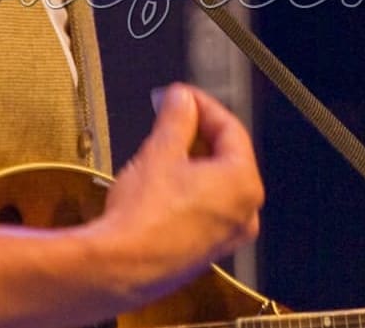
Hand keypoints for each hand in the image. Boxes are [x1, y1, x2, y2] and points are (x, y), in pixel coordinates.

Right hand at [94, 83, 263, 304]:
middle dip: (196, 131)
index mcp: (243, 184)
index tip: (180, 96)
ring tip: (161, 142)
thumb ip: (177, 117)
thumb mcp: (160, 150)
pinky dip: (187, 186)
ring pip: (214, 181)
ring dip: (190, 157)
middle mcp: (244, 213)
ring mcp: (226, 235)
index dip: (201, 105)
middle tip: (170, 114)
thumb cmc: (144, 218)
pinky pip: (204, 205)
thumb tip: (181, 100)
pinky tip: (161, 177)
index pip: (230, 128)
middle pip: (226, 155)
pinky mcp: (205, 250)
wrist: (120, 268)